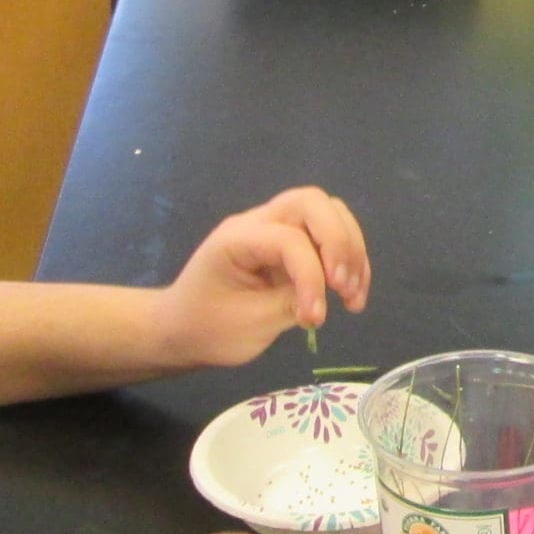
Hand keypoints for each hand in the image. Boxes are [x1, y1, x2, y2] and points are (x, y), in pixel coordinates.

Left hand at [152, 186, 369, 367]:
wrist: (182, 330)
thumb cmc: (207, 329)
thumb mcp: (249, 324)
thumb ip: (290, 303)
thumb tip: (325, 297)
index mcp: (237, 238)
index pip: (289, 240)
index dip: (311, 277)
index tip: (315, 318)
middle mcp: (257, 222)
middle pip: (313, 203)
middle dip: (339, 242)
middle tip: (343, 287)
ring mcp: (274, 229)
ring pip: (328, 213)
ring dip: (350, 249)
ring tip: (352, 295)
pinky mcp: (289, 243)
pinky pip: (328, 235)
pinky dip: (347, 259)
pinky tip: (351, 292)